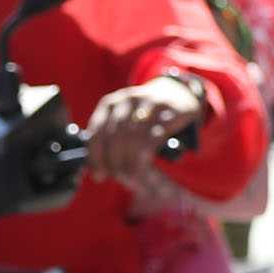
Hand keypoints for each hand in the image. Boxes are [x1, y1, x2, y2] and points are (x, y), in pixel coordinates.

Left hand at [86, 74, 201, 184]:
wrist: (177, 94)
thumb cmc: (145, 118)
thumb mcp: (124, 123)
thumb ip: (109, 142)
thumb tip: (98, 171)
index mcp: (110, 104)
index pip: (97, 132)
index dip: (96, 157)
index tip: (99, 175)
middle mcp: (128, 99)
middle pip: (115, 135)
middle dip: (114, 161)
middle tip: (118, 178)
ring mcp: (150, 102)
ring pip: (134, 136)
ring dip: (130, 161)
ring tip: (131, 176)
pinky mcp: (170, 109)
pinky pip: (154, 136)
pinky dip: (146, 156)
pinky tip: (144, 167)